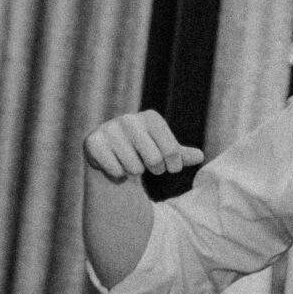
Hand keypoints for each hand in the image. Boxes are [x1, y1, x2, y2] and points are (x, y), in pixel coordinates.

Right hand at [83, 110, 202, 182]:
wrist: (111, 152)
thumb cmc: (144, 150)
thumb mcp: (165, 151)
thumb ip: (182, 154)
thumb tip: (199, 156)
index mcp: (151, 118)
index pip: (172, 151)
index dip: (173, 165)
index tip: (170, 167)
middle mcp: (129, 119)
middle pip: (154, 160)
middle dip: (155, 169)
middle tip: (148, 167)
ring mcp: (109, 129)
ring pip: (134, 168)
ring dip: (134, 173)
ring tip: (129, 163)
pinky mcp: (93, 142)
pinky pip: (115, 170)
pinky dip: (118, 175)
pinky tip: (115, 166)